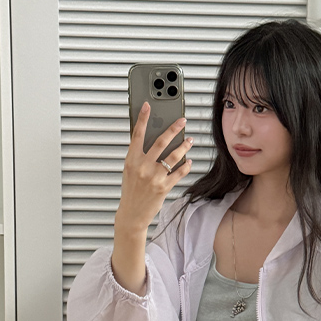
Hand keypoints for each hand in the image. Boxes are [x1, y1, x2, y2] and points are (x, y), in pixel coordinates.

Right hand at [115, 102, 192, 235]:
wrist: (132, 213)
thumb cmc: (131, 191)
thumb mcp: (129, 171)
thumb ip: (139, 156)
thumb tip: (152, 141)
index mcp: (131, 160)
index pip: (137, 134)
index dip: (143, 118)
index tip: (148, 106)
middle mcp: (142, 167)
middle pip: (161, 142)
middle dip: (173, 129)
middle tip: (182, 121)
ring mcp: (154, 177)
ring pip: (173, 156)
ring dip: (184, 146)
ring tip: (190, 140)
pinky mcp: (163, 187)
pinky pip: (179, 173)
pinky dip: (186, 166)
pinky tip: (189, 161)